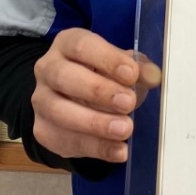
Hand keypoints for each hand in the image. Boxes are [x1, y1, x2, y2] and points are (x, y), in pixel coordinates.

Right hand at [31, 27, 161, 161]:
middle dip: (98, 90)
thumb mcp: (123, 66)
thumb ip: (138, 68)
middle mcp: (48, 68)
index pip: (81, 46)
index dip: (106, 59)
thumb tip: (154, 76)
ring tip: (124, 129)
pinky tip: (118, 150)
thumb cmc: (104, 75)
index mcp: (68, 44)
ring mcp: (41, 100)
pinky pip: (65, 140)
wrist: (79, 102)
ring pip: (59, 111)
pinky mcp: (43, 129)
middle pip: (65, 76)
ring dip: (95, 123)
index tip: (131, 74)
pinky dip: (95, 147)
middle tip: (128, 103)